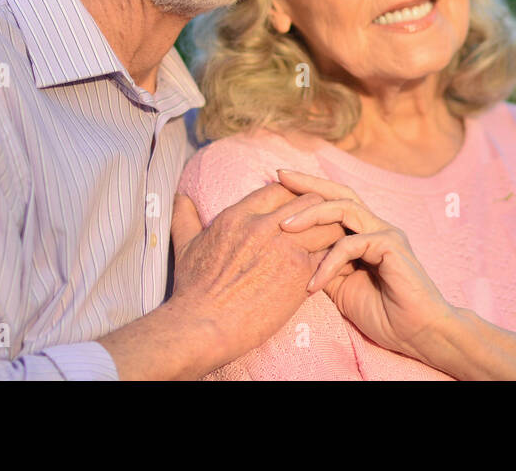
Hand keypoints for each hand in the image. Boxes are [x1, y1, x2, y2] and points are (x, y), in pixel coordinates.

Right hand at [167, 182, 347, 366]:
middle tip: (324, 223)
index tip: (299, 210)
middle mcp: (264, 226)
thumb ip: (184, 217)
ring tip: (335, 241)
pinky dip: (335, 256)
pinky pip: (331, 253)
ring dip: (332, 231)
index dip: (293, 196)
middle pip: (309, 201)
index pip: (280, 189)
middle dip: (320, 210)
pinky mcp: (300, 272)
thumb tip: (179, 197)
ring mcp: (285, 247)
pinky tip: (336, 264)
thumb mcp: (186, 246)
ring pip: (327, 224)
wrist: (203, 326)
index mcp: (239, 215)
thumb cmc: (193, 290)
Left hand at [276, 169, 457, 364]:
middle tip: (279, 176)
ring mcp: (386, 233)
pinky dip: (328, 263)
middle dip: (308, 183)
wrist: (419, 334)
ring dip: (311, 215)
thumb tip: (294, 255)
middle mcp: (376, 226)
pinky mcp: (391, 246)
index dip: (306, 194)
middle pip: (339, 193)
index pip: (333, 203)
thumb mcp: (341, 288)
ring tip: (284, 227)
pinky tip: (312, 284)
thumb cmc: (384, 314)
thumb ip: (324, 266)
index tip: (275, 189)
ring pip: (344, 209)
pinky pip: (351, 245)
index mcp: (364, 234)